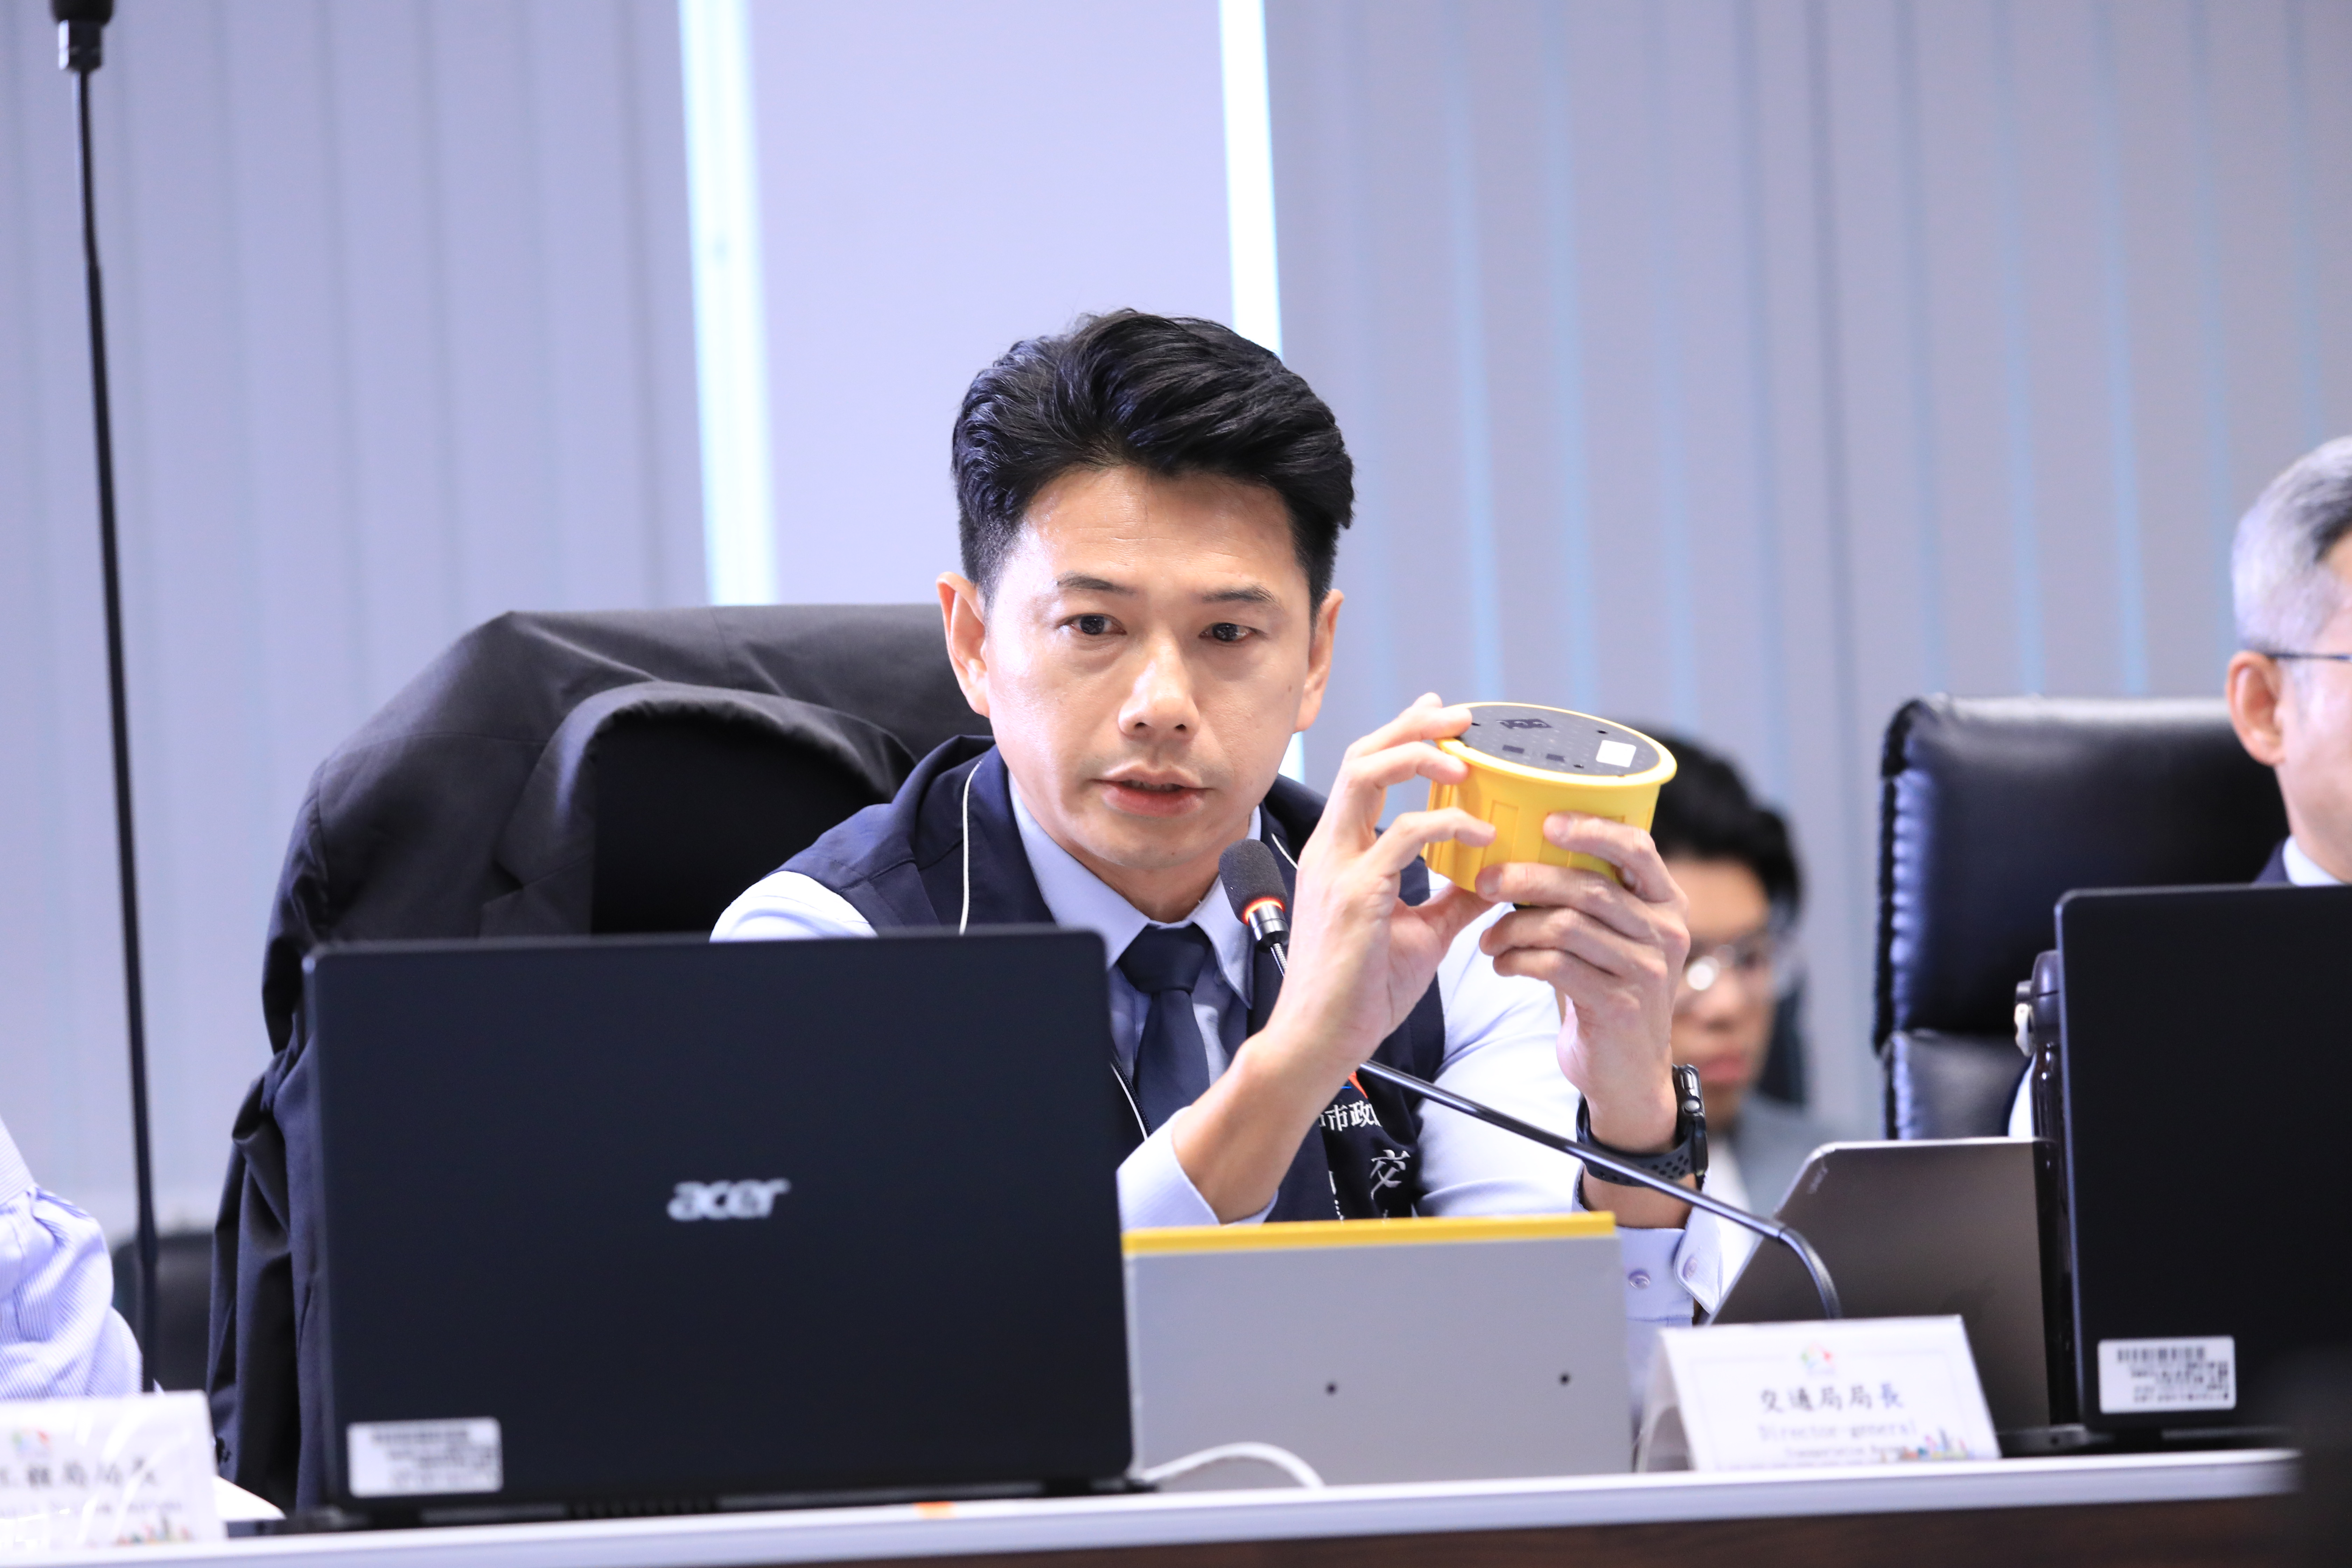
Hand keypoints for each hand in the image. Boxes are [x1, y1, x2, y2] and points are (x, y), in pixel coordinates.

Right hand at [1169, 695, 1498, 1218]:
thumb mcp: (1422, 935)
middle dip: (1411, 726)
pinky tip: (1481, 833)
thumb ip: (1453, 899)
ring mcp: (1337, 867)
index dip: (1401, 737)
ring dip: (1419, 755)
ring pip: (1365, 775)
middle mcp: (1331, 850)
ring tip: (1465, 757)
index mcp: (1340, 855)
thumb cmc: (1360, 994)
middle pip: (1360, 757)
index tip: (1440, 717)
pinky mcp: (1354, 893)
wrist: (1322, 1042)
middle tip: (1460, 715)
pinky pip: (1404, 835)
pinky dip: (1447, 824)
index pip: (1364, 774)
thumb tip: (1493, 875)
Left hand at [1474, 813, 1692, 1221]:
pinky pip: (1555, 966)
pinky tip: (1503, 964)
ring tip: (1489, 939)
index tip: (1547, 822)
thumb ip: (1590, 897)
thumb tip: (1527, 850)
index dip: (1592, 829)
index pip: (1637, 848)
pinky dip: (1518, 960)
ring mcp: (1646, 970)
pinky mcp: (1618, 1004)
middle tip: (1486, 881)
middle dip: (1528, 879)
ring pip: (1565, 926)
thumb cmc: (1608, 991)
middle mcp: (1664, 932)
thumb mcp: (1611, 938)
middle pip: (1588, 887)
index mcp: (1665, 903)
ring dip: (1514, 928)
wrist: (1627, 1072)